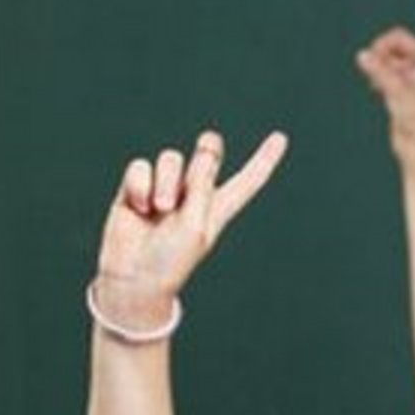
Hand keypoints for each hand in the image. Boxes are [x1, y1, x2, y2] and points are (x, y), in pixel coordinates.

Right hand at [93, 129, 288, 331]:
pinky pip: (141, 166)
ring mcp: (164, 189)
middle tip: (208, 144)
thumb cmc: (171, 260)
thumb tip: (206, 149)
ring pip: (171, 158)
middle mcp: (194, 195)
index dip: (264, 159)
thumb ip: (203, 187)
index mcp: (218, 208)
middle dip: (209, 147)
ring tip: (161, 209)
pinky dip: (140, 185)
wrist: (133, 277)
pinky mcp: (137, 187)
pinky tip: (139, 208)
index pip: (247, 181)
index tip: (280, 138)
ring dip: (166, 182)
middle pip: (208, 155)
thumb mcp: (196, 225)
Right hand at [356, 0, 414, 158]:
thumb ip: (381, 72)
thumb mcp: (399, 93)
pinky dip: (376, 74)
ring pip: (387, 52)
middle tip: (380, 69)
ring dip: (378, 64)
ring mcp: (411, 73)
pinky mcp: (400, 84)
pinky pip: (382, 67)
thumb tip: (363, 55)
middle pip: (398, 37)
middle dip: (384, 47)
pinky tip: (376, 91)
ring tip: (379, 85)